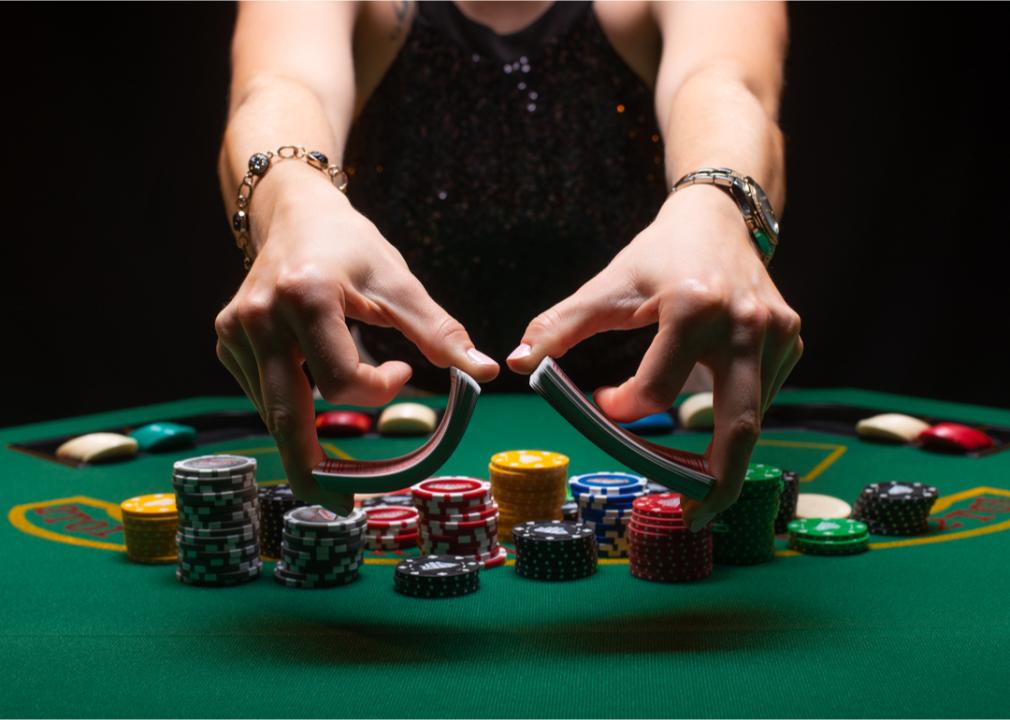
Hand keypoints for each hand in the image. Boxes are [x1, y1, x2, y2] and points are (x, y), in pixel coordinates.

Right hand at [215, 163, 498, 510]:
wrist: (294, 213)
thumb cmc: (352, 245)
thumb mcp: (398, 281)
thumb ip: (439, 330)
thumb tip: (485, 371)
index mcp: (305, 298)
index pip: (341, 382)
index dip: (380, 390)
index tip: (402, 371)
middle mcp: (259, 318)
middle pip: (287, 413)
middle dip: (308, 465)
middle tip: (334, 503)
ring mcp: (235, 332)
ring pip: (274, 407)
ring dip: (306, 428)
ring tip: (335, 427)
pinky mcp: (225, 340)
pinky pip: (261, 391)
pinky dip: (289, 403)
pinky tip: (307, 379)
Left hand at [507, 185, 802, 528]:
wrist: (719, 219)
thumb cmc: (657, 256)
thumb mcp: (607, 286)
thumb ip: (561, 325)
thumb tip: (519, 363)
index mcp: (696, 309)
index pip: (656, 391)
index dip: (625, 407)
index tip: (608, 402)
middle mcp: (747, 324)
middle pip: (738, 427)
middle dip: (717, 482)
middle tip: (693, 517)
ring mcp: (778, 335)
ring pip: (751, 417)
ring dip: (724, 451)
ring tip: (699, 481)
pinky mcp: (792, 342)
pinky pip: (763, 397)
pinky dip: (737, 418)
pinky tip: (715, 419)